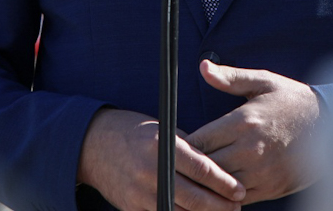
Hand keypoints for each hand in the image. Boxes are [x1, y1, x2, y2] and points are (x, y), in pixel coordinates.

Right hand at [78, 107, 245, 210]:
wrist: (92, 145)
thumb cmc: (132, 132)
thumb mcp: (162, 129)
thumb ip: (187, 149)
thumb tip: (216, 167)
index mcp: (161, 145)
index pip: (201, 169)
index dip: (224, 183)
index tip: (240, 190)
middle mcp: (150, 171)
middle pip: (194, 198)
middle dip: (220, 206)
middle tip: (238, 207)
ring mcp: (139, 193)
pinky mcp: (131, 208)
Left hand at [185, 61, 321, 203]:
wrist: (332, 126)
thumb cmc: (292, 101)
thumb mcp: (263, 81)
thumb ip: (230, 77)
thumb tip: (203, 67)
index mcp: (244, 121)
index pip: (199, 141)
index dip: (182, 145)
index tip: (176, 144)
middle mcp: (250, 149)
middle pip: (205, 167)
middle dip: (191, 167)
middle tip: (182, 164)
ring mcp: (261, 171)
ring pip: (220, 186)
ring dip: (207, 184)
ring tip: (197, 178)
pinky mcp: (271, 188)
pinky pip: (238, 199)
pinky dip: (225, 197)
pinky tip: (220, 188)